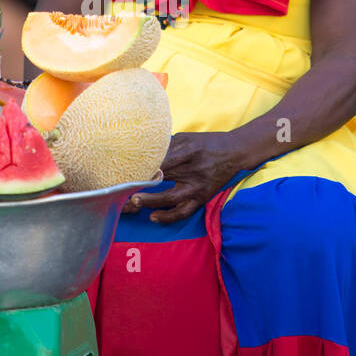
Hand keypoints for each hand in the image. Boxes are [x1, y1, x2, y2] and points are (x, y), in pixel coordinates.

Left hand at [123, 131, 244, 224]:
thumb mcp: (186, 138)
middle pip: (161, 178)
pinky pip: (184, 211)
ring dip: (150, 202)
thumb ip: (166, 146)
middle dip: (141, 183)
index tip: (125, 170)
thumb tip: (141, 152)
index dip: (142, 167)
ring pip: (170, 198)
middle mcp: (193, 170)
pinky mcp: (201, 198)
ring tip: (133, 202)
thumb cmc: (206, 143)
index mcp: (188, 151)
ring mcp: (197, 186)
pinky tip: (153, 217)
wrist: (234, 152)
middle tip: (121, 187)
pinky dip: (168, 216)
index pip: (160, 161)